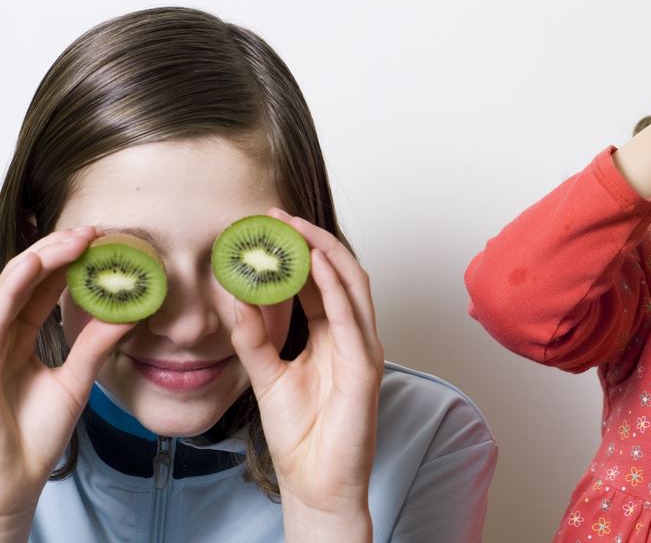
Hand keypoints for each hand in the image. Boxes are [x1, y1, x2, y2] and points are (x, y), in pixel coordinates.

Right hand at [0, 228, 132, 528]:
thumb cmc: (34, 436)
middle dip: (57, 251)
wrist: (9, 482)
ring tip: (73, 240)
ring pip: (8, 286)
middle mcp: (0, 332)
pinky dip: (11, 287)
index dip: (70, 263)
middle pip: (26, 278)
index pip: (43, 288)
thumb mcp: (75, 381)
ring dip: (39, 258)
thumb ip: (97, 345)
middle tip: (93, 232)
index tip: (104, 243)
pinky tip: (32, 269)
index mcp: (19, 336)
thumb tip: (133, 311)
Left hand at [229, 209, 382, 538]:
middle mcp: (352, 335)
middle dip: (312, 239)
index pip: (320, 282)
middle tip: (278, 216)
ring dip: (325, 251)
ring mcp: (363, 348)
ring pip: (353, 285)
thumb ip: (253, 336)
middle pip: (340, 273)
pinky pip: (351, 317)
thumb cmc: (300, 435)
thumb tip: (237, 297)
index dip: (298, 251)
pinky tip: (314, 264)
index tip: (267, 226)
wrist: (315, 482)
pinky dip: (336, 286)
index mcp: (332, 336)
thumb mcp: (266, 374)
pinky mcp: (365, 366)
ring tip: (295, 228)